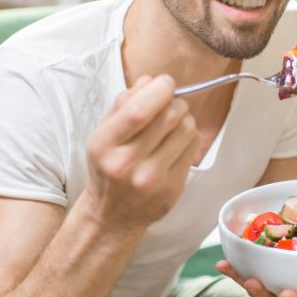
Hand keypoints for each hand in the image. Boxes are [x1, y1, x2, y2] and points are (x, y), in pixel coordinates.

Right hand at [84, 75, 200, 231]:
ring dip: (184, 117)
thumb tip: (151, 81)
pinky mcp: (172, 188)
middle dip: (175, 101)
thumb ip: (123, 104)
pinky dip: (189, 136)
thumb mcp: (103, 134)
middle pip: (168, 116)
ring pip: (186, 129)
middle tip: (170, 102)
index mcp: (104, 145)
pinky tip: (176, 140)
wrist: (112, 216)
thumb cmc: (108, 167)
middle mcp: (127, 164)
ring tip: (173, 122)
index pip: (139, 110)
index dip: (159, 90)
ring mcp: (152, 179)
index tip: (165, 82)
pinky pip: (193, 147)